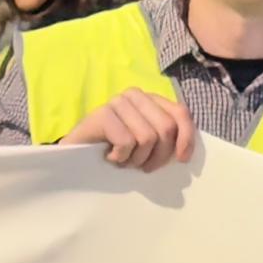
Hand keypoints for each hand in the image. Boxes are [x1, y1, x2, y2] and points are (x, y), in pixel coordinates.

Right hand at [67, 86, 198, 172]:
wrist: (76, 158)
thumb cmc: (116, 152)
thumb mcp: (148, 145)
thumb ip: (167, 139)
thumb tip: (186, 153)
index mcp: (151, 99)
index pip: (180, 113)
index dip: (186, 138)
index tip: (181, 160)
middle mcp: (135, 95)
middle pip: (166, 128)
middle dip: (158, 156)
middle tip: (143, 167)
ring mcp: (117, 102)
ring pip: (147, 137)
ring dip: (137, 159)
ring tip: (124, 160)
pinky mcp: (102, 114)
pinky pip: (126, 142)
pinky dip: (121, 158)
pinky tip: (110, 156)